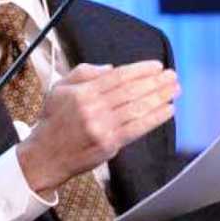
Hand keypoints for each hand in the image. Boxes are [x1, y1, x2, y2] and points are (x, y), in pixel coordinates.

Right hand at [16, 60, 179, 195]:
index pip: (117, 77)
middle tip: (172, 75)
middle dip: (154, 82)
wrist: (45, 154)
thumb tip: (111, 68)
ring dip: (159, 97)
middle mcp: (93, 108)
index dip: (140, 70)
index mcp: (83, 92)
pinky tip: (167, 110)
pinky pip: (137, 128)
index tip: (156, 66)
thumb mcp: (59, 88)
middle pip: (131, 91)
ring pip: (137, 108)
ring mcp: (102, 127)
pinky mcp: (109, 144)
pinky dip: (155, 118)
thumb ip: (84, 73)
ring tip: (174, 90)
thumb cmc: (54, 120)